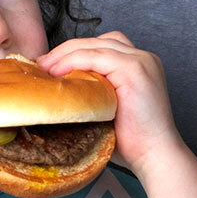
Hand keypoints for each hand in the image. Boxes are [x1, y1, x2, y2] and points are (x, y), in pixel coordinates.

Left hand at [36, 32, 180, 175]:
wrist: (155, 156)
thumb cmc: (133, 141)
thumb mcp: (109, 108)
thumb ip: (94, 92)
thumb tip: (59, 89)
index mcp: (140, 66)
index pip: (102, 46)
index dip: (74, 52)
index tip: (50, 67)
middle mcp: (143, 58)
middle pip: (97, 41)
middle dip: (66, 50)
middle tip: (41, 65)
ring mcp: (141, 62)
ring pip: (94, 45)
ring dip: (65, 54)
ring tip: (45, 69)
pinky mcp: (134, 70)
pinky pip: (95, 56)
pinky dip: (73, 61)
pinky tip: (58, 72)